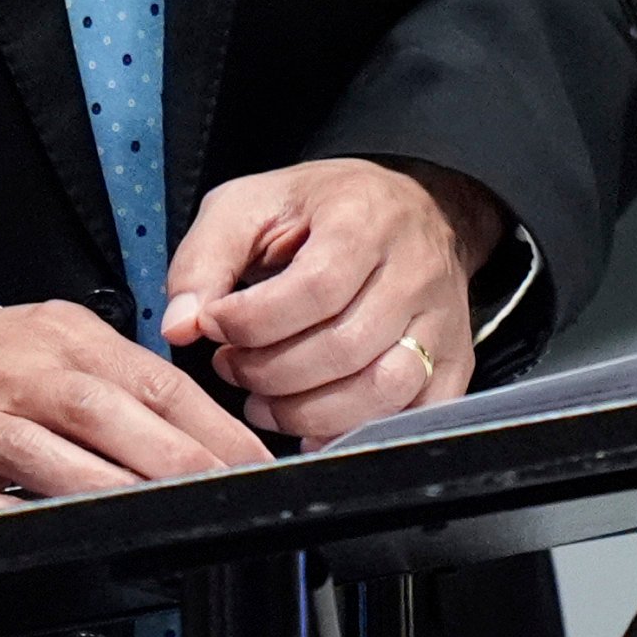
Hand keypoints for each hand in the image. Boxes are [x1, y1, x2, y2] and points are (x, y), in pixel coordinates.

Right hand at [0, 300, 274, 518]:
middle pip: (102, 413)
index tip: (251, 463)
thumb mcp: (66, 342)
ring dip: (102, 490)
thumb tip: (211, 433)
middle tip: (217, 494)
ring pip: (41, 455)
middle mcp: (22, 376)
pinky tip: (56, 535)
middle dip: (168, 459)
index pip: (152, 380)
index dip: (208, 425)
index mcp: (67, 340)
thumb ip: (129, 378)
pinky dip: (14, 519)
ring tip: (154, 519)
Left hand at [160, 158, 506, 443]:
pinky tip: (312, 425)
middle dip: (270, 373)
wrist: (412, 205)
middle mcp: (414, 271)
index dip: (253, 323)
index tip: (215, 327)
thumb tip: (182, 324)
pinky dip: (356, 431)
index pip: (314, 290)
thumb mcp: (250, 205)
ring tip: (264, 401)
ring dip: (308, 411)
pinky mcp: (454, 360)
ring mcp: (441, 321)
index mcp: (363, 221)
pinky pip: (414, 414)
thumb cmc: (323, 209)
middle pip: (344, 349)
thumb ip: (205, 259)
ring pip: (382, 390)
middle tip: (233, 368)